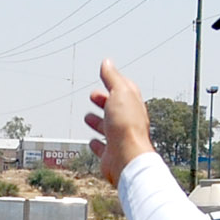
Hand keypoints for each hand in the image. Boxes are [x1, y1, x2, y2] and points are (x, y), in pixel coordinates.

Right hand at [83, 58, 153, 184]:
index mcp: (133, 105)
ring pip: (108, 128)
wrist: (127, 158)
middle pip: (115, 109)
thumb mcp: (119, 93)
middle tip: (93, 96)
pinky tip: (92, 141)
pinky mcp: (111, 155)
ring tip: (87, 116)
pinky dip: (97, 143)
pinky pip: (103, 148)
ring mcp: (120, 139)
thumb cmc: (126, 127)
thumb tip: (107, 62)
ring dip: (98, 121)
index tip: (104, 76)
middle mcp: (128, 122)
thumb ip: (112, 78)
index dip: (114, 82)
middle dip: (104, 101)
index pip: (125, 90)